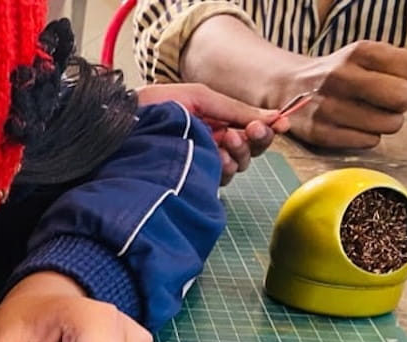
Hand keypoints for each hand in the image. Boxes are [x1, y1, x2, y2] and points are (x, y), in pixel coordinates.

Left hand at [136, 83, 288, 184]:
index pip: (251, 130)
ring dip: (240, 153)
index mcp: (215, 122)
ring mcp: (201, 162)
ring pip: (238, 166)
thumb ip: (235, 109)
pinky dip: (223, 168)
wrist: (124, 123)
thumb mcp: (200, 98)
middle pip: (251, 150)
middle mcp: (210, 144)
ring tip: (227, 140)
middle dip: (256, 140)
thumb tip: (274, 117)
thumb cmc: (155, 106)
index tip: (281, 123)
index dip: (269, 128)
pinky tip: (216, 158)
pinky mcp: (191, 179)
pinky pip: (220, 179)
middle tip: (250, 131)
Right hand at [272, 41, 406, 149]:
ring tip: (367, 114)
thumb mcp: (366, 56)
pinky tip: (352, 126)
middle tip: (385, 102)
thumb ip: (401, 65)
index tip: (396, 83)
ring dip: (384, 122)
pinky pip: (369, 141)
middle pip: (403, 97)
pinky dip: (366, 136)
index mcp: (359, 52)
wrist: (286, 87)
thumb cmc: (338, 73)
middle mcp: (340, 76)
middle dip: (401, 103)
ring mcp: (326, 106)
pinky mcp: (318, 132)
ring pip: (389, 124)